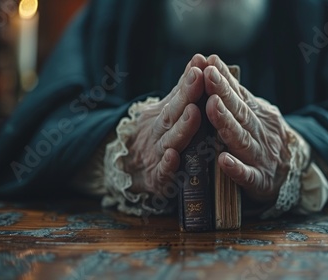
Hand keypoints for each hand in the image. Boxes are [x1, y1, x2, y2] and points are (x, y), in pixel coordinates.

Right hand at [124, 55, 207, 196]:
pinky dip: (167, 165)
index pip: (177, 98)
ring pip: (169, 141)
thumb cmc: (155, 136)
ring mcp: (155, 156)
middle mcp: (157, 134)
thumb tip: (199, 60)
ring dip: (182, 127)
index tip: (200, 65)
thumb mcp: (164, 112)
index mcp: (162, 117)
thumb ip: (182, 91)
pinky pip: (161, 172)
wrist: (127, 172)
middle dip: (186, 96)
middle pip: (172, 115)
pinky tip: (173, 156)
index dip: (188, 83)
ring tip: (194, 112)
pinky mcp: (156, 180)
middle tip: (198, 78)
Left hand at [204, 55, 307, 203]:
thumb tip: (211, 65)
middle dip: (223, 93)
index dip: (225, 79)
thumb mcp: (254, 116)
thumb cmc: (262, 140)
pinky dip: (236, 168)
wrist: (291, 173)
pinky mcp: (260, 182)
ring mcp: (261, 158)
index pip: (240, 95)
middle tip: (208, 75)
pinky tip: (223, 160)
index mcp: (257, 116)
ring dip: (226, 123)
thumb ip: (236, 98)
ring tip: (212, 107)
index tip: (209, 62)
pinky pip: (247, 176)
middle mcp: (261, 133)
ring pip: (242, 140)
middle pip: (240, 112)